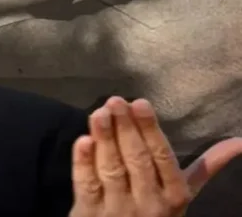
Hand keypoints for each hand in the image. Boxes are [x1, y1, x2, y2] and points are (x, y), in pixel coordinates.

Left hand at [69, 96, 241, 216]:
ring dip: (104, 139)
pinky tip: (82, 141)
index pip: (162, 157)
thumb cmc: (156, 212)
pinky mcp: (89, 214)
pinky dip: (83, 162)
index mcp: (174, 194)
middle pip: (136, 160)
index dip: (150, 130)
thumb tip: (239, 142)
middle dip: (125, 129)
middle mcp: (149, 202)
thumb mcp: (182, 193)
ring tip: (98, 113)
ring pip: (111, 169)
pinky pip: (86, 185)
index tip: (139, 103)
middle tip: (115, 101)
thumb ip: (205, 167)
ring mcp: (118, 209)